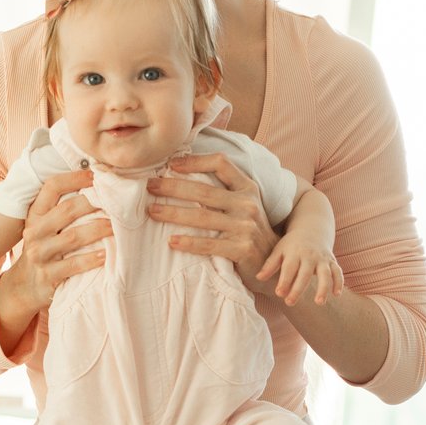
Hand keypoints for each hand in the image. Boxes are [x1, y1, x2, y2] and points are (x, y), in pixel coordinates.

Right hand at [1, 167, 110, 318]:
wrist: (23, 286)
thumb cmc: (43, 251)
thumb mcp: (44, 228)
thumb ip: (61, 211)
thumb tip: (96, 188)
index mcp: (35, 215)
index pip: (52, 187)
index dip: (74, 178)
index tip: (96, 175)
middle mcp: (35, 231)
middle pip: (66, 209)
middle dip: (94, 203)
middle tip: (117, 201)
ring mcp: (39, 254)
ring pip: (73, 236)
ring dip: (98, 229)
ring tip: (117, 226)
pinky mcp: (47, 276)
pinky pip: (73, 265)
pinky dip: (91, 259)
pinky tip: (106, 255)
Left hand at [145, 154, 278, 290]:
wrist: (275, 263)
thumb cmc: (250, 232)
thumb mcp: (244, 205)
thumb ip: (223, 192)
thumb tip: (182, 178)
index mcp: (247, 188)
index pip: (221, 163)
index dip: (195, 161)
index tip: (171, 164)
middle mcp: (248, 203)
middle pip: (204, 191)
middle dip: (173, 187)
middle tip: (150, 187)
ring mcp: (246, 226)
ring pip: (203, 217)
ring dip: (173, 213)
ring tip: (152, 212)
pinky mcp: (243, 249)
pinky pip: (210, 244)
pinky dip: (189, 243)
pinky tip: (171, 242)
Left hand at [257, 236, 342, 305]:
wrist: (312, 229)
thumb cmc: (291, 244)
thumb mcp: (279, 250)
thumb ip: (270, 265)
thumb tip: (258, 278)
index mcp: (294, 253)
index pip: (289, 268)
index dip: (284, 280)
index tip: (279, 293)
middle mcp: (309, 256)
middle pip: (305, 273)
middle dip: (298, 288)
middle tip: (290, 303)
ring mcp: (322, 259)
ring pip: (325, 274)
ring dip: (323, 288)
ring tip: (318, 303)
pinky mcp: (332, 262)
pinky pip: (338, 272)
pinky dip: (339, 282)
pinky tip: (336, 294)